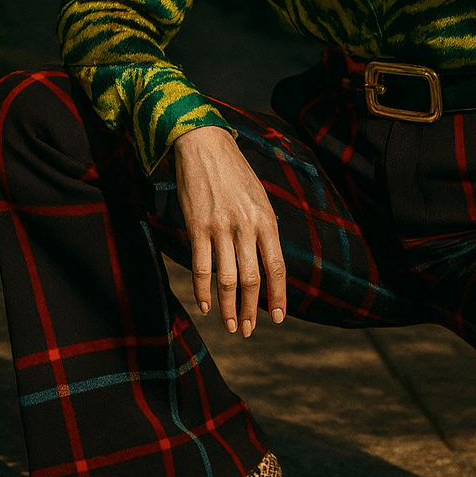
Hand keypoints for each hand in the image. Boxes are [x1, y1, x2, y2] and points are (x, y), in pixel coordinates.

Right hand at [172, 125, 285, 336]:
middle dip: (250, 310)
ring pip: (227, 279)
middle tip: (247, 330)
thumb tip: (268, 263)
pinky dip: (203, 290)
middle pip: (252, 279)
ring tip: (229, 326)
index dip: (278, 297)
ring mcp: (220, 227)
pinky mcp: (197, 226)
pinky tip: (206, 305)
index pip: (277, 267)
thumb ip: (264, 229)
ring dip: (228, 307)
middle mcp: (246, 227)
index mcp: (266, 220)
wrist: (205, 145)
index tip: (278, 319)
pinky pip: (200, 266)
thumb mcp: (259, 198)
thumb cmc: (235, 173)